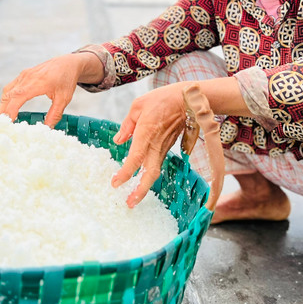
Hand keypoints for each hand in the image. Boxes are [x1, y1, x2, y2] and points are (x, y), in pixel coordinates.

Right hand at [0, 53, 96, 126]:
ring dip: (3, 104)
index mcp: (38, 82)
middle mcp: (28, 77)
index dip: (11, 109)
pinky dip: (7, 97)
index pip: (18, 97)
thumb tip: (47, 129)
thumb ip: (55, 114)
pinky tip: (7, 107)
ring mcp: (24, 75)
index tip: (7, 121)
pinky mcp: (24, 75)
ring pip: (8, 90)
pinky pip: (11, 86)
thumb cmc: (66, 79)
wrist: (67, 63)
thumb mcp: (64, 98)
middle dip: (2, 110)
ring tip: (1, 118)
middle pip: (9, 94)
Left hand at [111, 83, 187, 207]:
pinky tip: (140, 181)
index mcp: (146, 133)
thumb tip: (118, 141)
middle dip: (140, 191)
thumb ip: (127, 125)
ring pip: (155, 172)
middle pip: (150, 173)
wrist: (187, 100)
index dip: (125, 173)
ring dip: (144, 187)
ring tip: (133, 199)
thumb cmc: (162, 99)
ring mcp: (163, 148)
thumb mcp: (138, 106)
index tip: (115, 183)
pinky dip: (148, 176)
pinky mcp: (167, 148)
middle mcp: (156, 144)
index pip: (135, 158)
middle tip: (129, 203)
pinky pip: (157, 165)